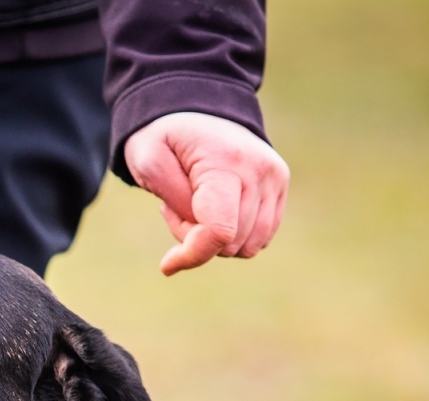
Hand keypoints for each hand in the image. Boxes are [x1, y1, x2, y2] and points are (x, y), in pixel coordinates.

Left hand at [123, 112, 289, 275]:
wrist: (195, 107)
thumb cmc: (165, 137)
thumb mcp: (148, 161)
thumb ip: (175, 202)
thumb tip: (201, 237)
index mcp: (227, 163)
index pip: (219, 231)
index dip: (192, 255)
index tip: (166, 265)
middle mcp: (260, 170)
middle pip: (230, 243)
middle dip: (196, 238)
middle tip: (176, 207)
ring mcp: (275, 178)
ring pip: (247, 246)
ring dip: (215, 238)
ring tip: (195, 205)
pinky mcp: (280, 186)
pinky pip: (259, 238)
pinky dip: (234, 234)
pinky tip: (216, 208)